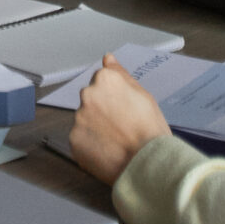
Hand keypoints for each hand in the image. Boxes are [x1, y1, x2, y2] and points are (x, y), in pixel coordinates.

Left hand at [67, 56, 169, 185]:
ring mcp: (79, 118)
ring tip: (116, 143)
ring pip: (84, 120)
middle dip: (102, 112)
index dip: (114, 99)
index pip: (101, 82)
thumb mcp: (144, 96)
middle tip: (120, 128)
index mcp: (105, 80)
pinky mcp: (73, 140)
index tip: (123, 111)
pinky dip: (90, 146)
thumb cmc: (151, 132)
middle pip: (91, 100)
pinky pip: (80, 140)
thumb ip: (121, 74)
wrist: (149, 165)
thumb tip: (107, 58)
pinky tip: (107, 152)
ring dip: (95, 129)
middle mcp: (88, 94)